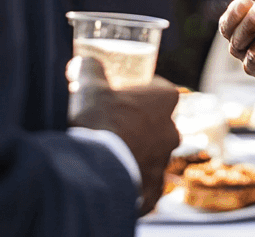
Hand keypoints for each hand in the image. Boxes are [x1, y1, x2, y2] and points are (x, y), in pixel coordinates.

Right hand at [68, 57, 179, 216]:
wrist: (93, 171)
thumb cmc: (97, 121)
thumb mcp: (90, 87)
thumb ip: (89, 69)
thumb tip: (82, 61)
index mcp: (164, 100)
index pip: (162, 91)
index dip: (144, 93)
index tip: (126, 97)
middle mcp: (171, 131)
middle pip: (159, 124)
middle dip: (141, 126)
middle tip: (116, 127)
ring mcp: (163, 164)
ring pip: (153, 156)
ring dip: (136, 155)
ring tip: (110, 157)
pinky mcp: (153, 192)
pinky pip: (145, 186)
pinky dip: (132, 184)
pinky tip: (113, 182)